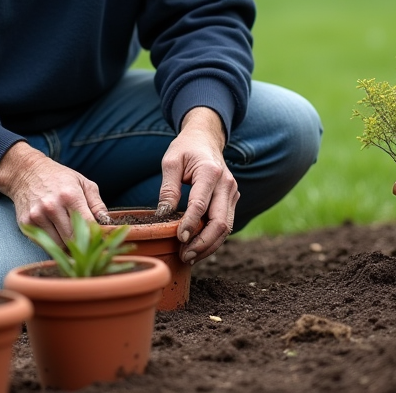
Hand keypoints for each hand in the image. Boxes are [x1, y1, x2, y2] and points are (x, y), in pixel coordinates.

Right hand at [0, 142, 110, 246]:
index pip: (88, 226)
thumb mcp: (82, 182)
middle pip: (73, 239)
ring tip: (69, 234)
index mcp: (70, 195)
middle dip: (81, 242)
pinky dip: (51, 241)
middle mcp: (52, 206)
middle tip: (85, 241)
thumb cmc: (58, 177)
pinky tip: (54, 230)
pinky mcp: (26, 223)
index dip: (96, 235)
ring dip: (66, 244)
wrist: (26, 172)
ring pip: (58, 245)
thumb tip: (107, 222)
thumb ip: (97, 203)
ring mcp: (37, 216)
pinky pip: (44, 243)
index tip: (99, 239)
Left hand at [155, 107, 238, 263]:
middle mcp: (226, 184)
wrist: (206, 138)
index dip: (190, 224)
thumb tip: (163, 216)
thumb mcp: (170, 162)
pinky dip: (213, 239)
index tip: (179, 239)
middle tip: (184, 255)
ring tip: (189, 256)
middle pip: (220, 222)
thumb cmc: (186, 148)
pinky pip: (225, 224)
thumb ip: (168, 189)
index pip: (201, 204)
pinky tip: (198, 248)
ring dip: (209, 245)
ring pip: (226, 228)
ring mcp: (232, 193)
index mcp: (210, 172)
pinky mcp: (231, 200)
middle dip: (203, 243)